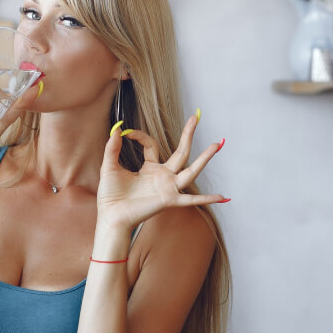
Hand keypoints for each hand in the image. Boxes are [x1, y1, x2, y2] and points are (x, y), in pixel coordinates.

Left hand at [96, 115, 226, 229]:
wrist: (111, 216)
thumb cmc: (110, 195)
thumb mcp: (110, 166)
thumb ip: (113, 147)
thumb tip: (117, 128)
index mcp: (149, 169)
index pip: (152, 145)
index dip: (140, 136)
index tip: (127, 133)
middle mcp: (162, 177)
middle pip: (181, 152)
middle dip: (188, 134)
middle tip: (196, 116)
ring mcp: (168, 188)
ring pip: (191, 170)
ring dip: (205, 158)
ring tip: (217, 144)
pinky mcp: (169, 200)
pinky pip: (191, 199)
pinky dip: (207, 199)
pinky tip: (222, 197)